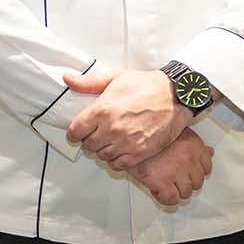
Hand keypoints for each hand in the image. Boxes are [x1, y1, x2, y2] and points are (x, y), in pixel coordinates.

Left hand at [65, 67, 191, 170]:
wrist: (175, 96)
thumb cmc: (147, 86)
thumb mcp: (115, 78)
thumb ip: (88, 82)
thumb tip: (68, 79)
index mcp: (102, 110)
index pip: (75, 131)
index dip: (75, 131)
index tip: (79, 130)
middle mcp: (112, 129)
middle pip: (88, 145)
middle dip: (89, 139)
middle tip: (96, 133)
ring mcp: (126, 143)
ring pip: (102, 155)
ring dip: (102, 149)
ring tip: (108, 140)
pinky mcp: (140, 152)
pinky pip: (118, 165)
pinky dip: (116, 160)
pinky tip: (119, 150)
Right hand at [127, 129, 213, 205]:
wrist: (127, 136)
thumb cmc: (147, 133)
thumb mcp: (174, 132)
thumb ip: (193, 144)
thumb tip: (209, 152)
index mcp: (193, 144)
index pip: (207, 167)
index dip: (196, 172)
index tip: (190, 173)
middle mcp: (188, 158)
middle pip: (197, 182)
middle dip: (186, 182)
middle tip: (175, 179)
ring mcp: (176, 171)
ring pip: (186, 193)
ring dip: (176, 191)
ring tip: (166, 185)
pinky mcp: (161, 182)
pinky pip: (171, 199)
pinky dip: (166, 199)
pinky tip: (159, 192)